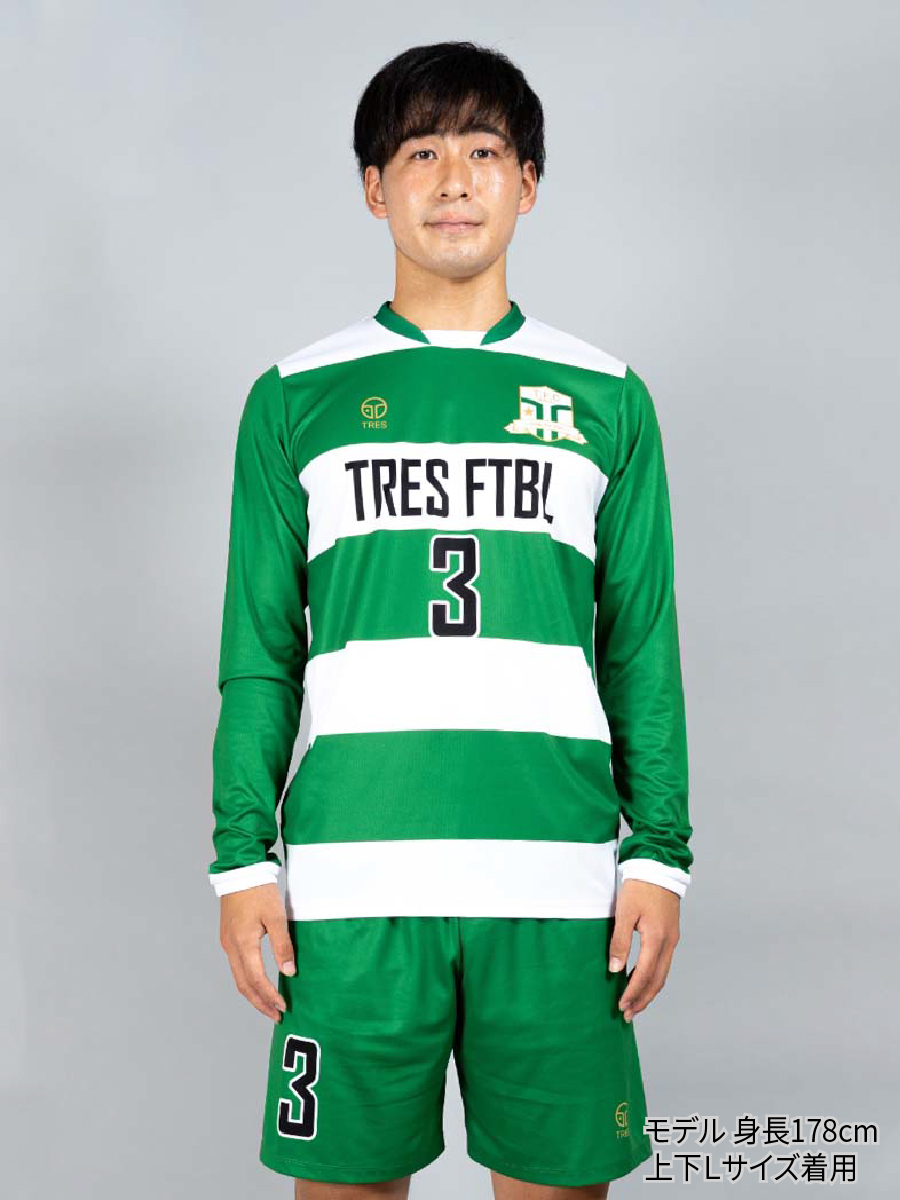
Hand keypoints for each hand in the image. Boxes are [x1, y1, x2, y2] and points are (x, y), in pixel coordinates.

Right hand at [219, 883, 295, 1021]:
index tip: (283, 1007)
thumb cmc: (259, 890)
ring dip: (254, 994)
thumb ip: (283, 945)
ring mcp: (228, 944)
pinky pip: (237, 967)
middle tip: (276, 1015)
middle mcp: (231, 947)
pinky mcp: (229, 938)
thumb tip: (289, 971)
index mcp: (243, 943)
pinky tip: (260, 983)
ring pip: (239, 978)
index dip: (270, 996)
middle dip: (260, 1003)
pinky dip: (249, 980)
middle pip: (244, 985)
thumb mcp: (277, 916)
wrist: (240, 871)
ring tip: (269, 1004)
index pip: (256, 980)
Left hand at [608, 878, 680, 1021]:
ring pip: (663, 973)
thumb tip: (615, 969)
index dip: (633, 993)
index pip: (645, 975)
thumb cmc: (640, 887)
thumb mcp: (625, 912)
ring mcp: (672, 939)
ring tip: (635, 1003)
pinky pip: (664, 963)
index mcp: (657, 938)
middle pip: (658, 980)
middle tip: (628, 1014)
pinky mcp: (671, 934)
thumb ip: (620, 941)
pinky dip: (654, 977)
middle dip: (643, 999)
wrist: (659, 866)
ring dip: (649, 990)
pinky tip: (643, 980)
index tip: (622, 1006)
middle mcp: (669, 942)